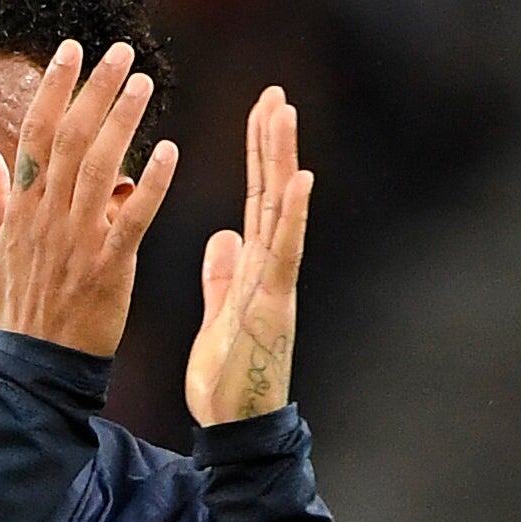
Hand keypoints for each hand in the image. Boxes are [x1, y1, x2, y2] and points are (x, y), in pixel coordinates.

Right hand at [0, 39, 178, 357]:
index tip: (71, 51)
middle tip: (120, 53)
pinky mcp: (109, 267)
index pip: (34, 135)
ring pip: (100, 169)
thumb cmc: (19, 306)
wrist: (38, 363)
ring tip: (144, 84)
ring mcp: (78, 241)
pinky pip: (132, 219)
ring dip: (123, 123)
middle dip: (96, 91)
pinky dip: (150, 186)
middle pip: (71, 140)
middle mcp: (48, 217)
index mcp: (22, 209)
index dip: (54, 90)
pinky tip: (169, 152)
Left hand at [185, 86, 314, 424]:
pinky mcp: (273, 304)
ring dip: (283, 162)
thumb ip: (225, 275)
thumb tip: (225, 237)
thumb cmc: (229, 379)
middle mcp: (271, 268)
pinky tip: (300, 180)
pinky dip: (294, 216)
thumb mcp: (220, 315)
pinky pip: (284, 253)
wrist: (235, 427)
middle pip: (272, 194)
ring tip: (284, 115)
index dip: (257, 157)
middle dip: (272, 144)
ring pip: (282, 212)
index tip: (258, 112)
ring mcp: (276, 283)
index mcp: (255, 268)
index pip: (256, 200)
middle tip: (274, 94)